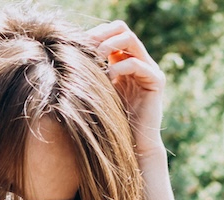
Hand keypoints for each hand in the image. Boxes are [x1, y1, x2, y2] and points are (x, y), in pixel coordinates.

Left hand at [86, 20, 166, 154]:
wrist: (132, 146)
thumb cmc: (108, 123)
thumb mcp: (95, 92)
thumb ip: (89, 74)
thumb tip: (67, 55)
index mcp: (124, 61)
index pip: (113, 32)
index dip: (96, 33)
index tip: (78, 43)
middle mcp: (139, 61)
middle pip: (123, 30)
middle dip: (102, 35)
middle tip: (86, 46)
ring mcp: (149, 69)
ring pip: (131, 41)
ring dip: (109, 46)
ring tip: (94, 59)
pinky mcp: (156, 81)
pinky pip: (136, 64)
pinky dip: (119, 68)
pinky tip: (106, 79)